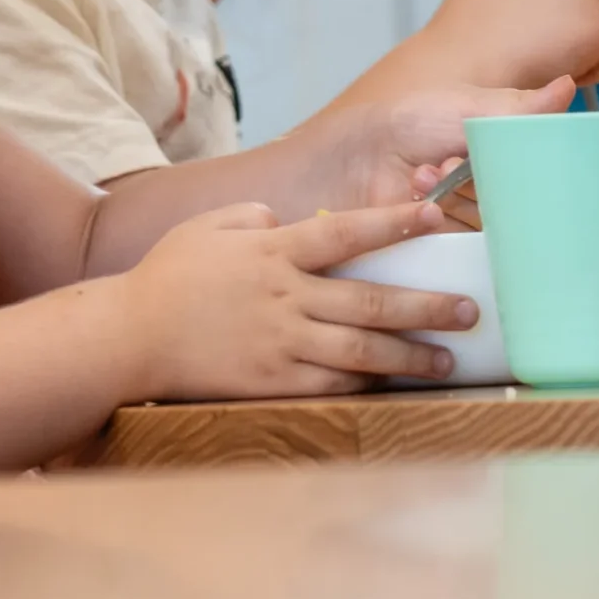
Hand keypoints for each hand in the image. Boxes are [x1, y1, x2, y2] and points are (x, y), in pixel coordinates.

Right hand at [116, 200, 476, 400]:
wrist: (130, 336)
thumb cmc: (167, 276)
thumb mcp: (207, 227)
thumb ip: (251, 218)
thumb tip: (283, 222)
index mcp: (274, 252)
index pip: (346, 232)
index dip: (394, 222)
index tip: (436, 215)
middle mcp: (286, 296)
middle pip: (372, 301)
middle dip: (427, 305)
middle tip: (468, 309)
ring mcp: (282, 342)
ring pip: (362, 351)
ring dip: (410, 355)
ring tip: (446, 358)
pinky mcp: (273, 380)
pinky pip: (331, 383)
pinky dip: (366, 382)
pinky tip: (389, 382)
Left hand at [344, 78, 572, 228]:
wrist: (356, 157)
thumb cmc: (411, 124)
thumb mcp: (467, 108)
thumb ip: (520, 109)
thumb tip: (569, 86)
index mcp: (507, 156)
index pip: (540, 170)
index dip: (520, 162)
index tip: (487, 147)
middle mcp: (497, 190)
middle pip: (520, 202)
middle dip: (481, 182)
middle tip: (448, 161)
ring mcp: (476, 220)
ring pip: (494, 224)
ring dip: (456, 198)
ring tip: (422, 174)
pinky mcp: (454, 248)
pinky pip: (470, 249)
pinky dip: (445, 222)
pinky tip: (421, 200)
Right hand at [428, 0, 598, 91]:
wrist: (455, 76)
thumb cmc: (465, 50)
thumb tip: (565, 1)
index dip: (585, 0)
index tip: (572, 29)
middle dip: (597, 21)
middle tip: (568, 53)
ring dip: (594, 46)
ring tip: (551, 66)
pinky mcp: (597, 23)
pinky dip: (597, 70)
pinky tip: (557, 76)